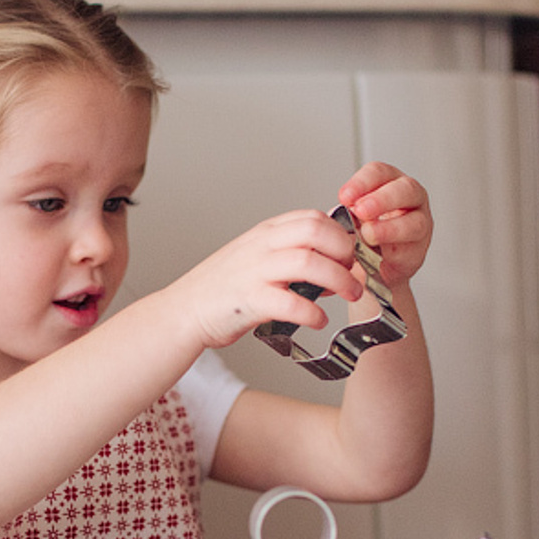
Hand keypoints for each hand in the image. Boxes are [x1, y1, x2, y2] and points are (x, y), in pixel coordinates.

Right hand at [172, 209, 363, 349]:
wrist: (183, 311)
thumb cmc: (223, 289)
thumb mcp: (257, 260)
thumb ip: (291, 256)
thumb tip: (334, 267)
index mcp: (265, 234)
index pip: (312, 217)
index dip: (341, 234)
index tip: (351, 255)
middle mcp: (261, 247)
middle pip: (316, 231)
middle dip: (345, 251)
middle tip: (355, 273)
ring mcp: (255, 272)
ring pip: (310, 263)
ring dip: (340, 280)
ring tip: (351, 295)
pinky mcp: (250, 302)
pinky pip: (292, 304)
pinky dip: (313, 313)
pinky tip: (318, 320)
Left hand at [339, 162, 432, 287]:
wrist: (372, 264)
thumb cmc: (361, 233)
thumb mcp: (349, 218)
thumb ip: (346, 213)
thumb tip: (336, 215)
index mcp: (388, 181)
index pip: (378, 172)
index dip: (362, 183)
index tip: (344, 197)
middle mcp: (409, 197)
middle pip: (404, 189)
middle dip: (381, 200)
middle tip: (360, 210)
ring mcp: (419, 222)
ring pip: (414, 221)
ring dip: (389, 228)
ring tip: (367, 234)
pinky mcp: (418, 249)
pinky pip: (410, 248)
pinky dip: (392, 250)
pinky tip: (377, 251)